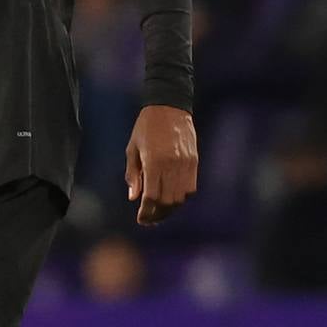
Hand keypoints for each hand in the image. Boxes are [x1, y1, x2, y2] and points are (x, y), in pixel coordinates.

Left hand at [125, 105, 197, 224]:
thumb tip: (134, 198)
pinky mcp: (195, 161)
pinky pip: (191, 187)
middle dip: (158, 214)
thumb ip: (133, 174)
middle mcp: (172, 165)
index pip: (152, 196)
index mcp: (154, 162)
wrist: (169, 107)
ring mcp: (186, 164)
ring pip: (181, 197)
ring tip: (159, 212)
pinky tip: (172, 198)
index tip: (141, 220)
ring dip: (171, 208)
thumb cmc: (145, 127)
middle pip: (168, 201)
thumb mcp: (132, 149)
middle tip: (149, 220)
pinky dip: (182, 197)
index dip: (146, 212)